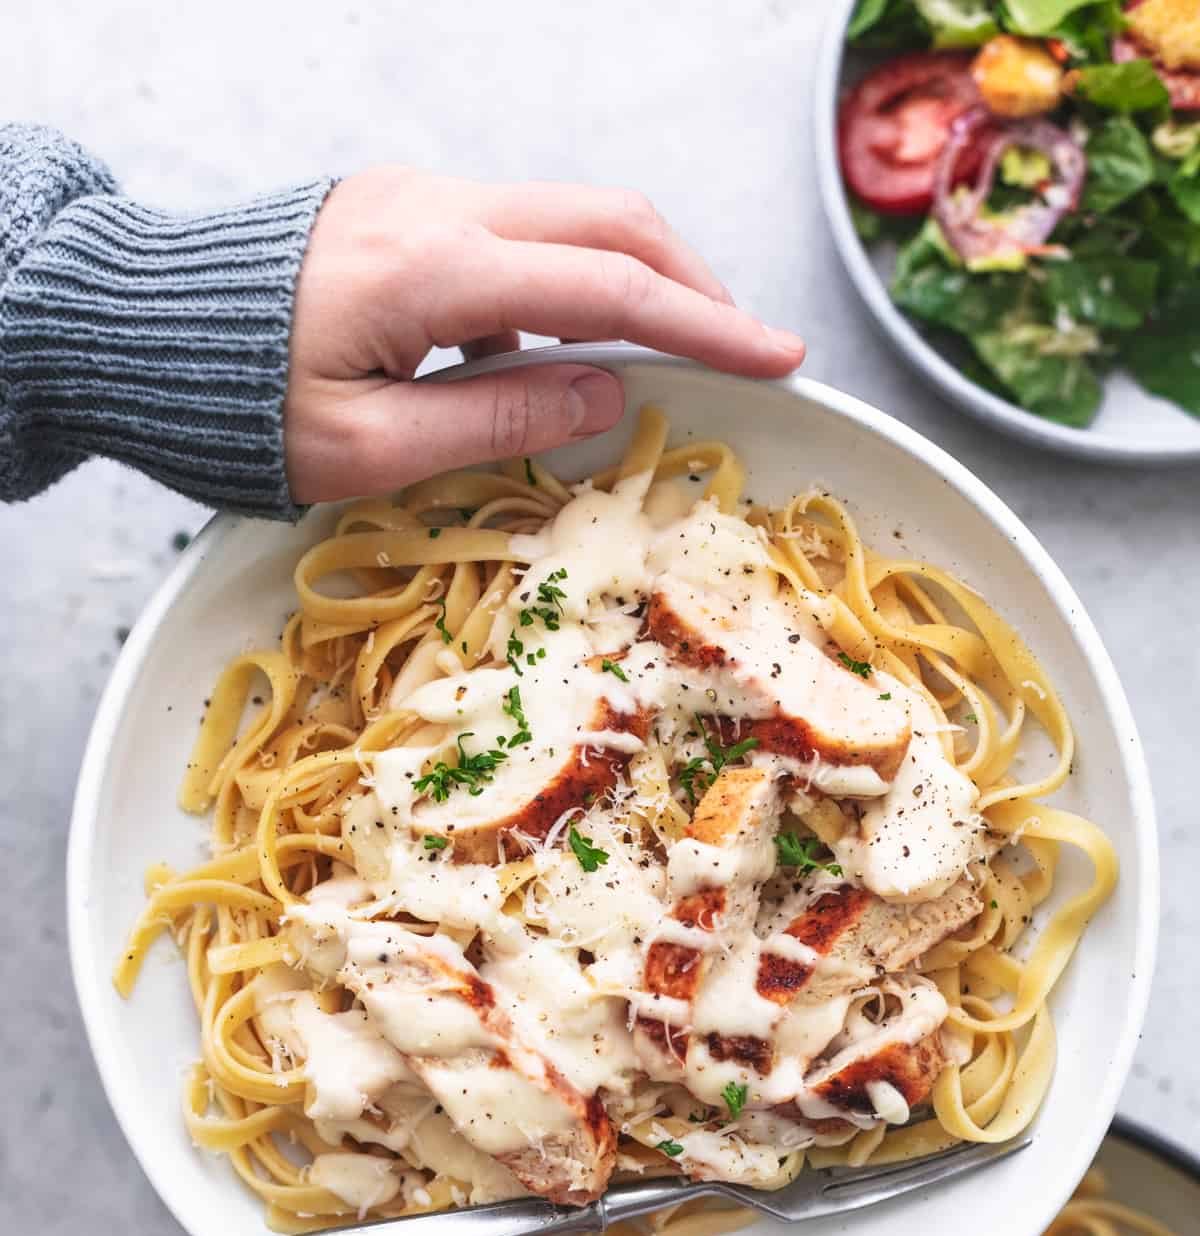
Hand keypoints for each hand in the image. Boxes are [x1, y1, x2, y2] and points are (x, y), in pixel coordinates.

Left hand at [285, 168, 805, 501]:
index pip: (609, 291)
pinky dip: (558, 289)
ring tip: (658, 364)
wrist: (139, 325)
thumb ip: (495, 420)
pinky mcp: (403, 209)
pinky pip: (512, 235)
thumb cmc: (235, 404)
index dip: (705, 326)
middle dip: (690, 284)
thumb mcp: (366, 447)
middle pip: (609, 223)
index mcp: (436, 270)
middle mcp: (439, 210)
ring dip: (629, 281)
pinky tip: (543, 362)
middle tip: (742, 348)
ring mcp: (421, 198)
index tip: (778, 356)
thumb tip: (604, 398)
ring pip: (568, 218)